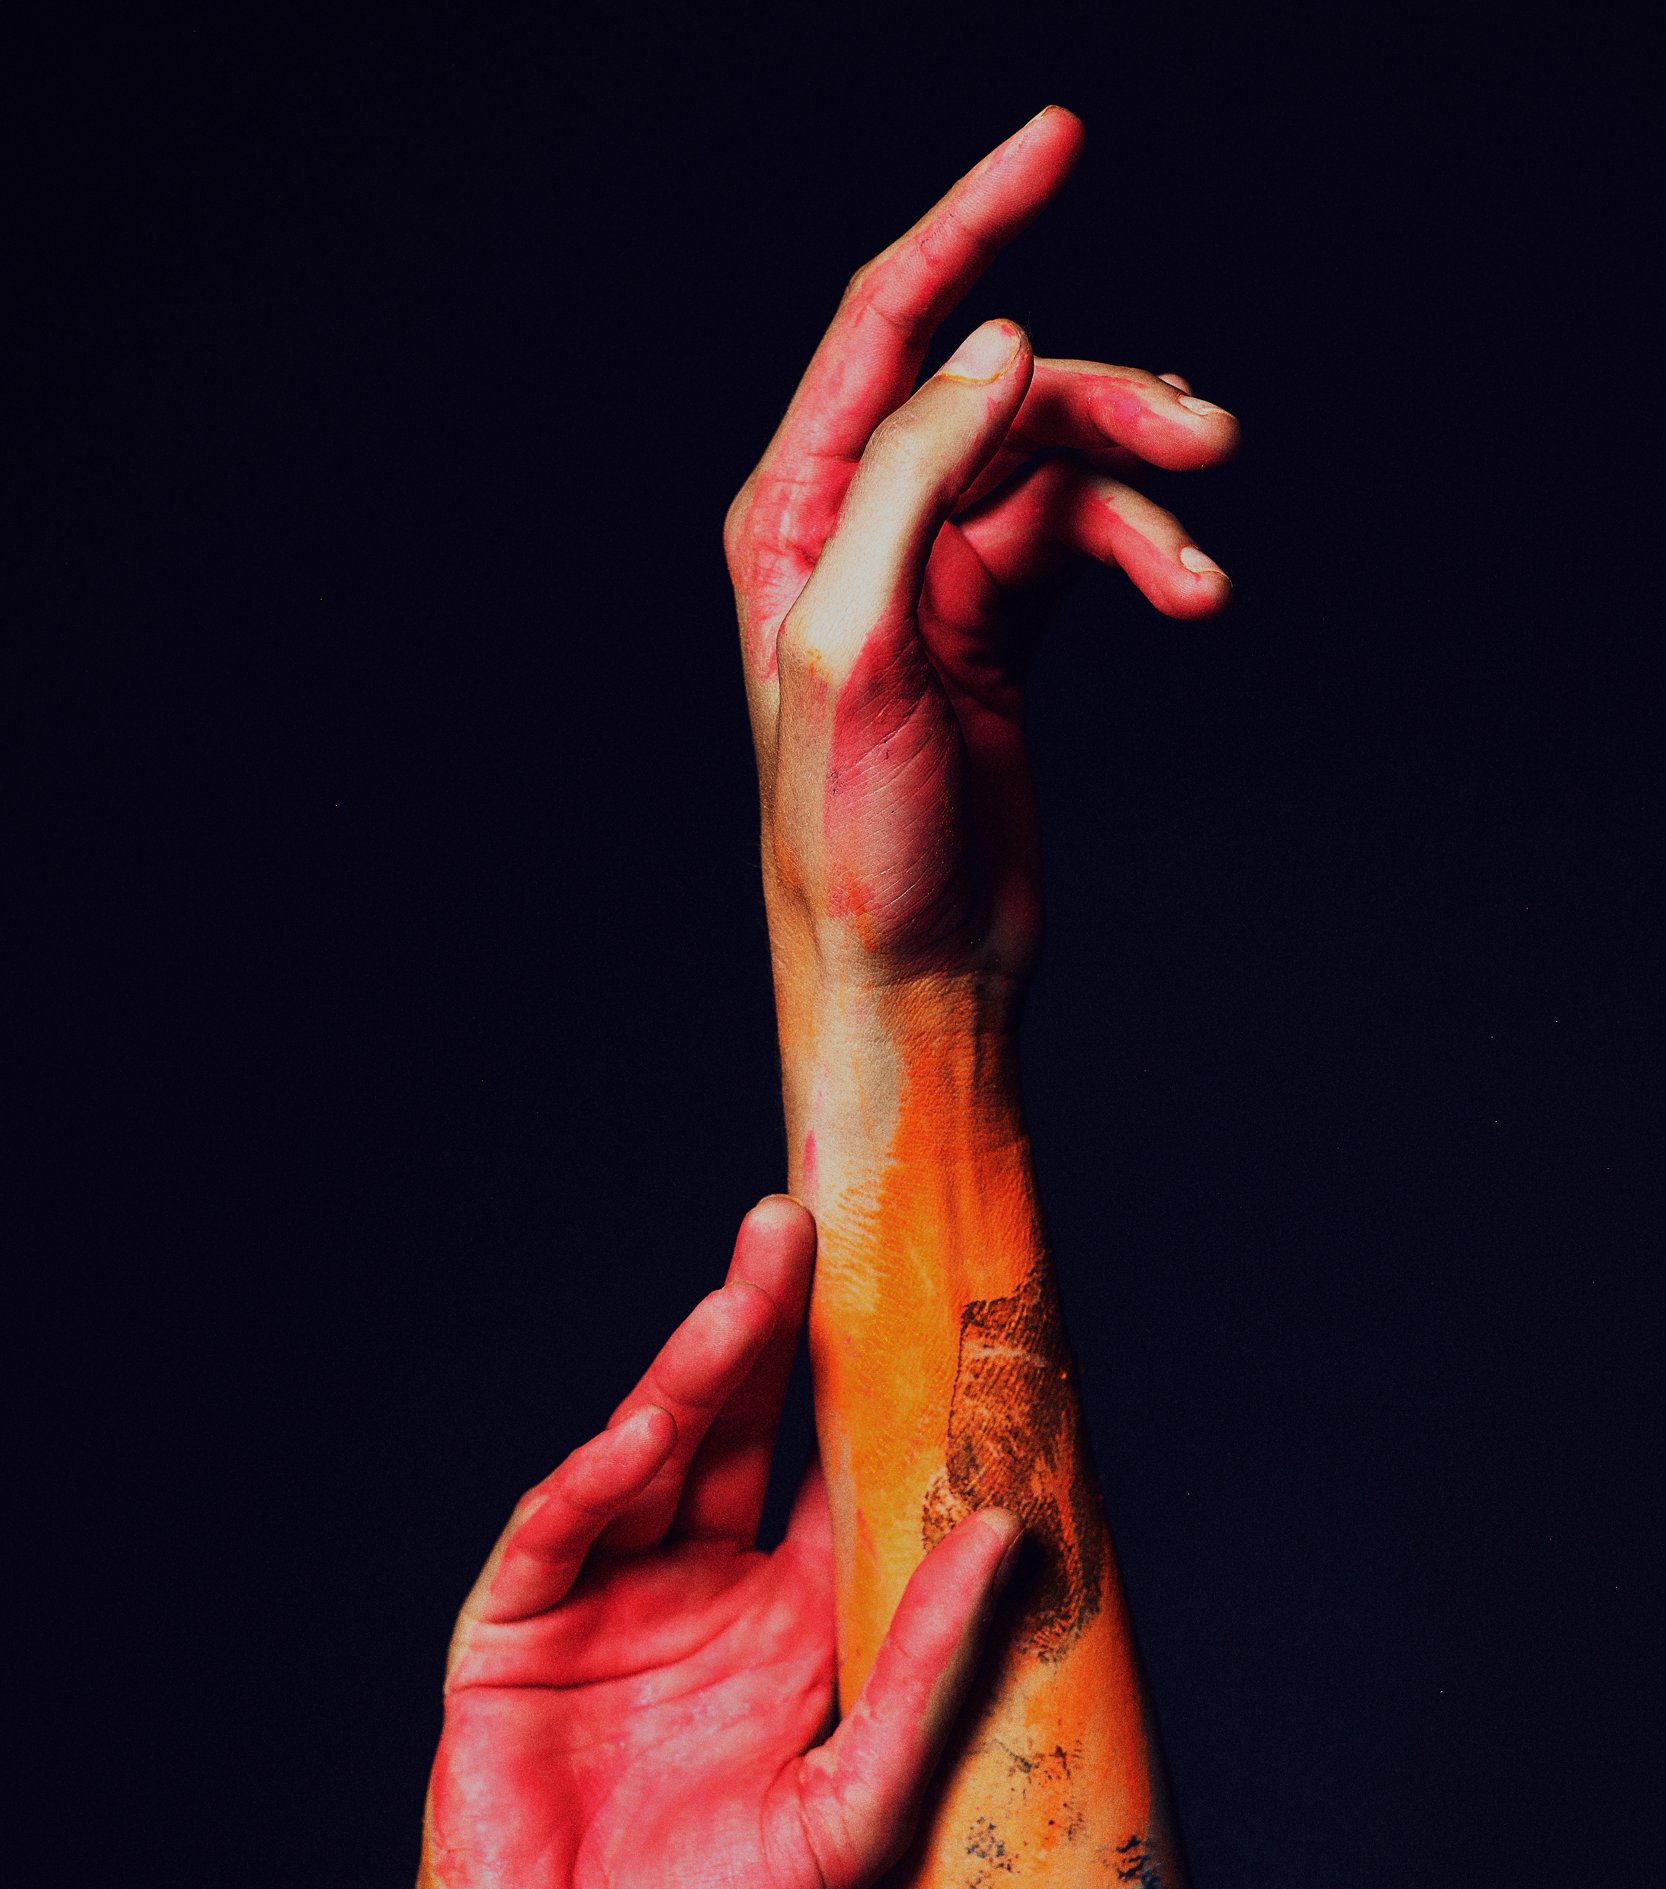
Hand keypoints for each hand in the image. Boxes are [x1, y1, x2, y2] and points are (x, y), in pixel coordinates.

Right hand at [410, 1197, 1017, 1888]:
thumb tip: (1006, 1534)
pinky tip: (641, 1433)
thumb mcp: (858, 1799)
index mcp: (788, 1620)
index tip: (898, 1287)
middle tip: (792, 1226)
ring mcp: (603, 1600)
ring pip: (645, 1457)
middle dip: (760, 1328)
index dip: (853, 1385)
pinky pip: (556, 1534)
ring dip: (687, 1379)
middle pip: (731, 1430)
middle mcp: (698, 1588)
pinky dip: (594, 1479)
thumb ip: (927, 1666)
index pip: (826, 1472)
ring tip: (737, 1306)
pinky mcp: (515, 1630)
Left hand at [726, 107, 1237, 984]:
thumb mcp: (856, 648)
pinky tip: (1196, 596)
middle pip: (1003, 391)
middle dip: (1109, 401)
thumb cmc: (853, 841)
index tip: (1060, 136)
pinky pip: (1090, 541)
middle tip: (1208, 441)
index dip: (971, 221)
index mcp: (795, 513)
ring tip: (1202, 566)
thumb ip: (913, 483)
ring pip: (1061, 466)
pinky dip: (1150, 554)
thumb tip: (998, 347)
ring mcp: (939, 573)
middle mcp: (862, 525)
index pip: (887, 323)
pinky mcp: (1001, 628)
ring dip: (1145, 491)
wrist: (912, 973)